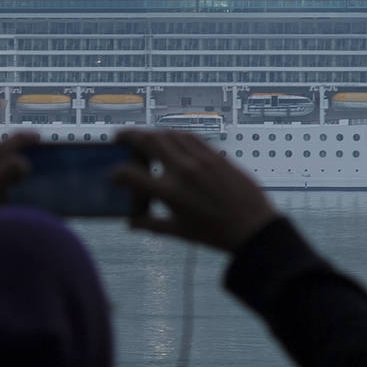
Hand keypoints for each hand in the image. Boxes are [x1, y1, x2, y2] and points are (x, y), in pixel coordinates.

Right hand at [113, 129, 279, 252]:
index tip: (114, 175)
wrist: (252, 227)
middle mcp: (182, 171)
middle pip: (148, 142)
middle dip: (129, 136)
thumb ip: (151, 225)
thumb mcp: (178, 232)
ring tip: (145, 137)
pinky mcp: (216, 155)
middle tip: (120, 137)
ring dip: (152, 133)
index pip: (131, 175)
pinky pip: (190, 136)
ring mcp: (200, 160)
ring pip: (169, 134)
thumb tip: (130, 223)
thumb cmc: (214, 233)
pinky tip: (170, 138)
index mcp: (170, 193)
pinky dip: (175, 134)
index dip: (117, 173)